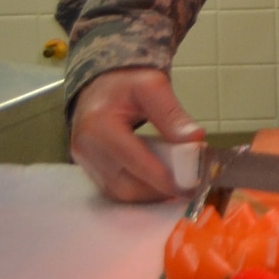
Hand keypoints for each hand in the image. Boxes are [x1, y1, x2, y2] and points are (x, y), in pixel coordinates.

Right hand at [69, 67, 202, 201]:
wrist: (102, 83)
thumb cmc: (128, 82)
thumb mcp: (154, 87)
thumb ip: (173, 114)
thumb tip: (195, 139)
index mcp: (99, 125)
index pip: (134, 160)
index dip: (162, 177)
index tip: (189, 186)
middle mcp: (86, 148)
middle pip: (124, 185)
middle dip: (159, 190)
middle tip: (190, 187)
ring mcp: (84, 162)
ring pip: (119, 193)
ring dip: (150, 195)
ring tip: (179, 186)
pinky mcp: (88, 169)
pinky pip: (114, 190)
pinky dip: (139, 192)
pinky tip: (161, 186)